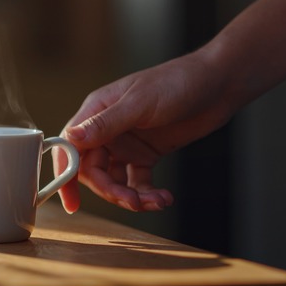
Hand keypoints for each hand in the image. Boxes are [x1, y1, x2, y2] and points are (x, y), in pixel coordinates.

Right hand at [53, 51, 233, 212]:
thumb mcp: (140, 104)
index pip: (70, 147)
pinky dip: (147, 194)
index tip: (71, 202)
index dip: (66, 174)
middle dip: (109, 190)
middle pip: (93, 170)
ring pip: (115, 180)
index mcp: (97, 111)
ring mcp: (127, 143)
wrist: (219, 84)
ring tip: (155, 202)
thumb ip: (105, 124)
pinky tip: (164, 198)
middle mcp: (107, 129)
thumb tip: (70, 138)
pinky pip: (137, 181)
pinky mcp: (147, 153)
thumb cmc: (177, 82)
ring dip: (130, 196)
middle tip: (132, 202)